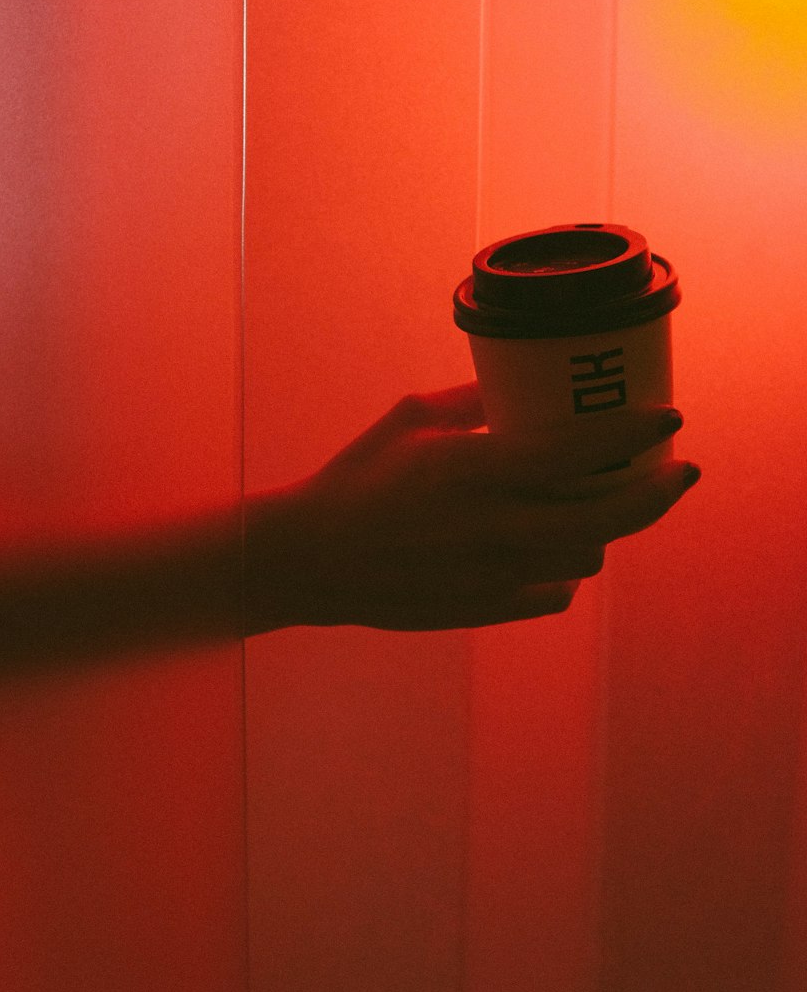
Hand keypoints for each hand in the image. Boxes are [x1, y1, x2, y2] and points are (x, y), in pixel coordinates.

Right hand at [245, 382, 698, 631]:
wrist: (314, 560)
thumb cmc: (357, 481)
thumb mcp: (410, 421)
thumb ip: (470, 403)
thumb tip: (515, 384)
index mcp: (478, 469)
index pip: (584, 449)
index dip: (638, 432)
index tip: (668, 417)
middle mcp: (498, 525)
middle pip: (613, 514)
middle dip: (659, 491)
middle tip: (677, 471)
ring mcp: (497, 574)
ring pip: (590, 555)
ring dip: (605, 528)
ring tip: (600, 505)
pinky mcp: (489, 607)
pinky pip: (556, 590)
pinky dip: (564, 567)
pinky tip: (549, 547)